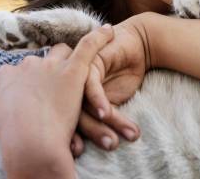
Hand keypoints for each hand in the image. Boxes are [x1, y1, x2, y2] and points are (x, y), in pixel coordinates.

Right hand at [0, 25, 113, 178]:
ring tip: (77, 66)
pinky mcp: (73, 69)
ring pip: (62, 51)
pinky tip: (109, 31)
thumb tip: (0, 111)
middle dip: (47, 71)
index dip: (28, 81)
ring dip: (68, 58)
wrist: (29, 142)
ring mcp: (51, 66)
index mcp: (7, 76)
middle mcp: (28, 65)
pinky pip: (88, 45)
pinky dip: (100, 37)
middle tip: (56, 87)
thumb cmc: (12, 138)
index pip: (19, 71)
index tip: (33, 93)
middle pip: (41, 61)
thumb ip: (0, 109)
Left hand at [69, 13, 152, 154]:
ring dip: (99, 124)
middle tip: (108, 146)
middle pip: (71, 115)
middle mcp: (68, 86)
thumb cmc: (121, 74)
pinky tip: (107, 114)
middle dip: (92, 134)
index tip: (81, 152)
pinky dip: (99, 101)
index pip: (63, 121)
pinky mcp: (90, 63)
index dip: (72, 139)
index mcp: (66, 96)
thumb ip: (99, 116)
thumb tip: (97, 143)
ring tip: (113, 141)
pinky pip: (91, 86)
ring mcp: (77, 74)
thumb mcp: (110, 100)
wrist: (136, 46)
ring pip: (83, 104)